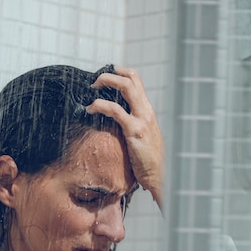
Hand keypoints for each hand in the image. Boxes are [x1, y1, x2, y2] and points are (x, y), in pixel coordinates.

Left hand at [86, 66, 163, 210]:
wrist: (159, 176)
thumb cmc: (148, 162)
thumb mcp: (142, 138)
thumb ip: (133, 126)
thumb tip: (115, 122)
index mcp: (147, 111)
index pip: (136, 81)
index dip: (120, 73)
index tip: (105, 76)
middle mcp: (146, 111)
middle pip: (131, 78)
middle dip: (111, 74)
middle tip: (95, 82)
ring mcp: (142, 119)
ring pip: (125, 87)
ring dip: (106, 82)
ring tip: (92, 89)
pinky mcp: (134, 130)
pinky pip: (115, 110)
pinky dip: (100, 105)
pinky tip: (91, 109)